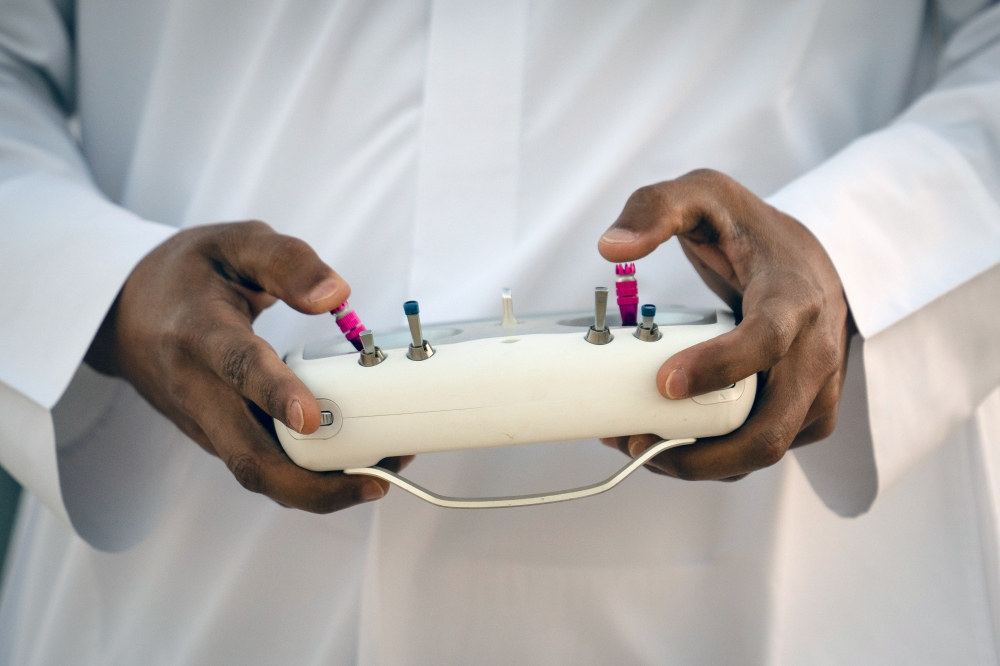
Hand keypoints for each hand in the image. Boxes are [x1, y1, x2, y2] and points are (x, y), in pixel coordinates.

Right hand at [85, 221, 405, 510]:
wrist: (125, 312)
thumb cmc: (190, 274)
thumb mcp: (235, 243)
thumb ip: (288, 261)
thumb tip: (337, 294)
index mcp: (199, 331)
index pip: (237, 367)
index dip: (274, 394)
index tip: (310, 416)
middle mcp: (197, 389)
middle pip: (247, 457)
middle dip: (312, 484)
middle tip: (377, 481)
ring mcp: (204, 422)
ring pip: (259, 472)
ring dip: (320, 487)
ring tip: (383, 473)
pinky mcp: (216, 437)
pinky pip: (262, 464)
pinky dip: (306, 474)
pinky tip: (354, 463)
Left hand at [598, 169, 854, 480]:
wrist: (812, 261)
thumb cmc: (753, 233)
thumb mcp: (705, 195)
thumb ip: (656, 208)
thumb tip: (610, 247)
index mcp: (794, 299)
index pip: (766, 342)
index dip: (718, 368)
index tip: (664, 383)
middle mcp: (816, 353)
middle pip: (770, 429)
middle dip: (699, 452)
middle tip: (633, 441)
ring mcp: (817, 391)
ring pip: (762, 452)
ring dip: (698, 463)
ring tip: (635, 444)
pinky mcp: (807, 416)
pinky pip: (759, 452)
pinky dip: (713, 460)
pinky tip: (665, 443)